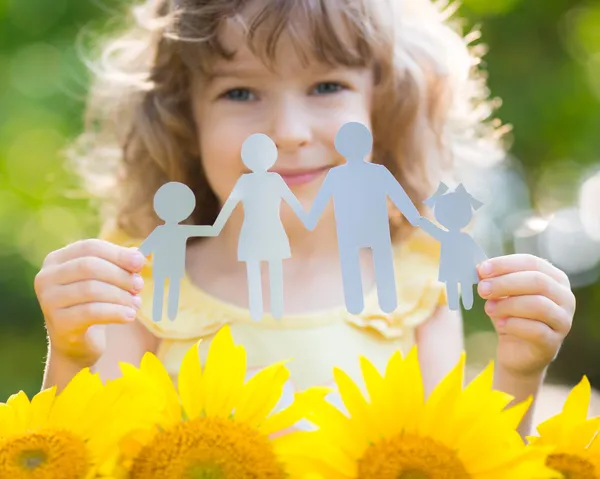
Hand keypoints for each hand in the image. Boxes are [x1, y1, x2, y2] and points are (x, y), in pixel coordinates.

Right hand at [34, 239, 145, 366]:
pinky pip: (92, 312)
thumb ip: (120, 265)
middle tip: (139, 285)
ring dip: (120, 295)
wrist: (77, 342)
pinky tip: (130, 316)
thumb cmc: (94, 303)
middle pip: (89, 266)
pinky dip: (116, 312)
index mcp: (57, 260)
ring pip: (91, 289)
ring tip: (136, 303)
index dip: (118, 253)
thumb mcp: (105, 280)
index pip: (90, 247)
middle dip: (120, 275)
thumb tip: (138, 254)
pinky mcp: (59, 323)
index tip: (140, 263)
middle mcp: (46, 277)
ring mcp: (49, 301)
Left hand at [477, 254, 574, 377]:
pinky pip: (536, 330)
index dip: (505, 264)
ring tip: (488, 309)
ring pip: (538, 305)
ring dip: (507, 305)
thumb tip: (480, 268)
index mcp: (554, 278)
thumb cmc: (512, 316)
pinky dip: (514, 324)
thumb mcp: (501, 294)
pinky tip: (500, 324)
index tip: (482, 270)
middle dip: (505, 283)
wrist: (518, 352)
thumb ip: (494, 280)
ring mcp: (563, 320)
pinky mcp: (553, 342)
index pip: (532, 262)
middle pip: (537, 281)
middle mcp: (565, 297)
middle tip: (482, 289)